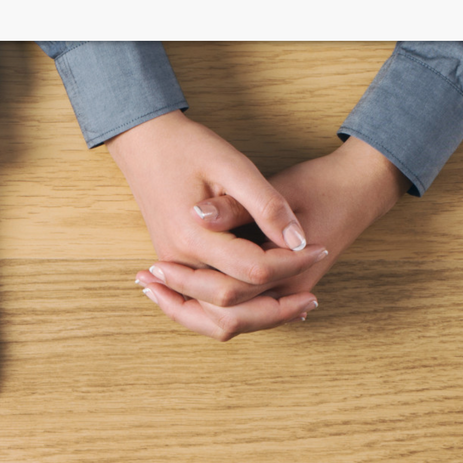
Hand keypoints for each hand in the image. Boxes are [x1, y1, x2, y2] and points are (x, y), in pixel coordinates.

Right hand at [109, 111, 329, 339]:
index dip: (293, 263)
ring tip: (293, 311)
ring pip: (214, 318)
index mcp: (195, 237)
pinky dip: (233, 313)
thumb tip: (299, 241)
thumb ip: (266, 205)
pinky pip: (203, 305)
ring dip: (256, 320)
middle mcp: (179, 260)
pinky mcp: (173, 264)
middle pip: (233, 307)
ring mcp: (172, 266)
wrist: (143, 142)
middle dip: (278, 306)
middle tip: (313, 297)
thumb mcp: (233, 165)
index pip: (255, 270)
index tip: (318, 248)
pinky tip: (262, 308)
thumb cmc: (188, 147)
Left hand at [135, 137, 405, 337]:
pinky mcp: (283, 288)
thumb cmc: (322, 185)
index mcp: (292, 271)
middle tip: (144, 283)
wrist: (359, 188)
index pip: (228, 291)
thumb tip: (197, 216)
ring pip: (231, 322)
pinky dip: (207, 303)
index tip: (152, 269)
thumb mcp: (278, 186)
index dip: (186, 280)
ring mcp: (289, 294)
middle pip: (225, 320)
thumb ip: (238, 205)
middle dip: (181, 305)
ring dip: (191, 310)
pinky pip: (238, 309)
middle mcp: (291, 292)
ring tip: (152, 287)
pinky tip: (176, 284)